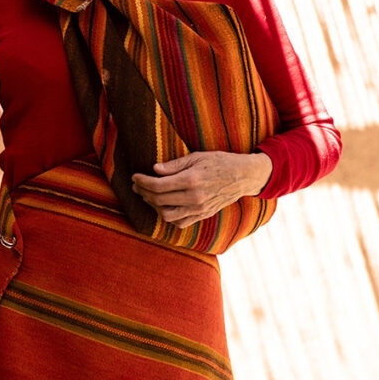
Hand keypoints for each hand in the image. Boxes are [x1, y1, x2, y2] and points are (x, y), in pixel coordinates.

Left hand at [131, 150, 272, 227]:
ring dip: (153, 206)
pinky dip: (168, 216)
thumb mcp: (197, 157)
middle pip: (159, 200)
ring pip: (167, 215)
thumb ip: (174, 165)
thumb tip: (154, 169)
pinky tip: (163, 206)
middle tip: (137, 185)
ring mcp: (199, 209)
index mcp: (192, 180)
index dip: (142, 182)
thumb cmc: (220, 162)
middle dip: (144, 192)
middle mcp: (194, 197)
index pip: (158, 185)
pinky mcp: (203, 215)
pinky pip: (179, 222)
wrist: (243, 176)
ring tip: (147, 196)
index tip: (135, 177)